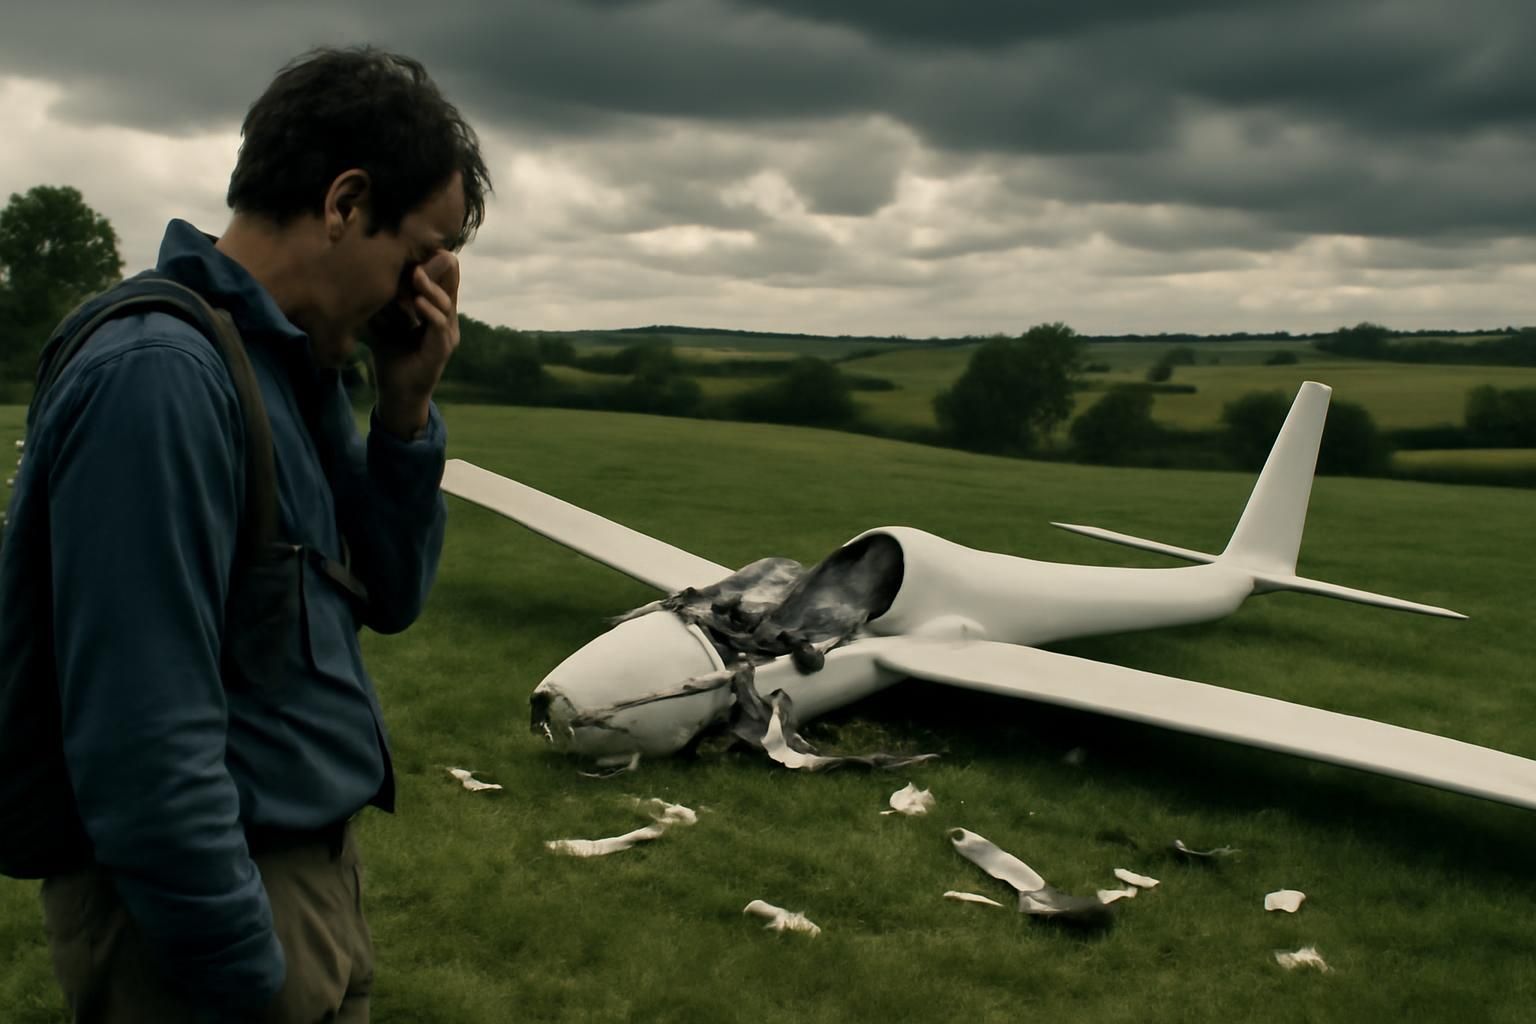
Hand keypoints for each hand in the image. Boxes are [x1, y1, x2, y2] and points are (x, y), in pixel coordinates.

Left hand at [372, 251, 458, 437]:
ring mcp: (447, 334)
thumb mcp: (384, 322)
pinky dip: (430, 311)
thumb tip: (363, 273)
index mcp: (436, 310)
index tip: (415, 247)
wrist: (397, 393)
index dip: (433, 260)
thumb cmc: (391, 356)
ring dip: (429, 288)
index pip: (443, 277)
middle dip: (435, 266)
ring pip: (445, 302)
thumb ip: (383, 300)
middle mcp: (446, 319)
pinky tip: (417, 302)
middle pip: (451, 283)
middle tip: (417, 255)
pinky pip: (440, 325)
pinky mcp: (442, 349)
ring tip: (415, 275)